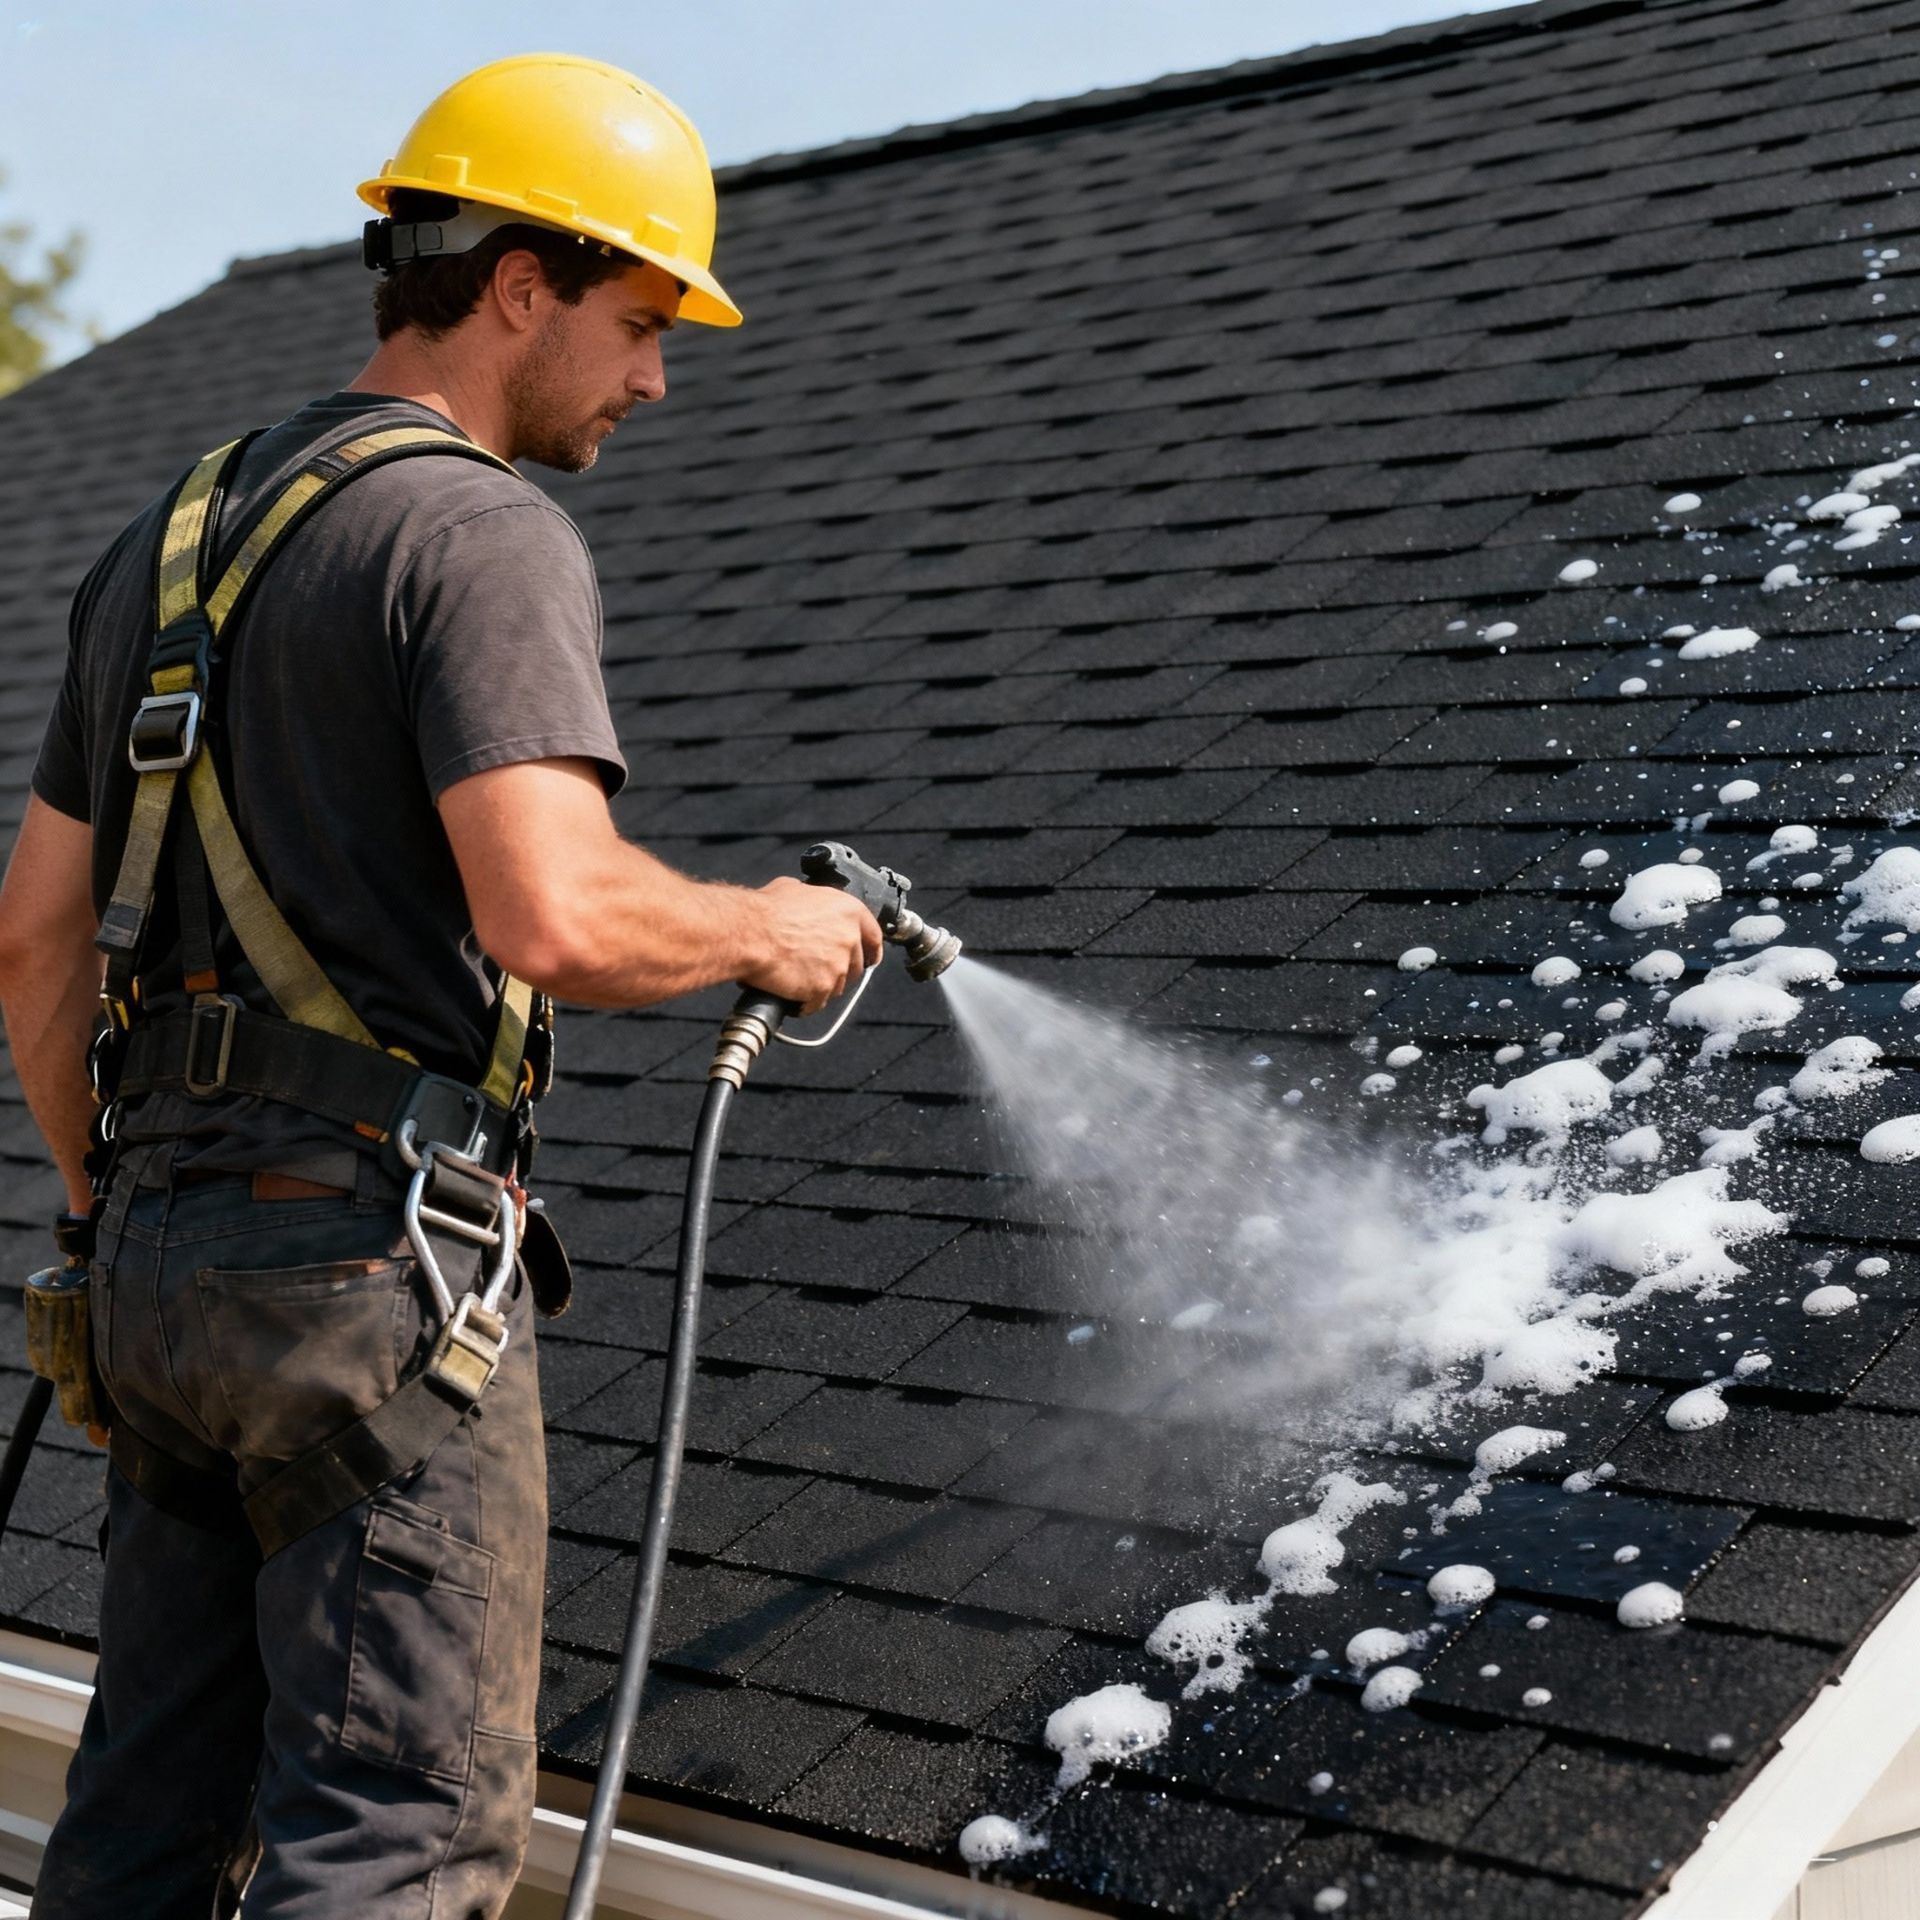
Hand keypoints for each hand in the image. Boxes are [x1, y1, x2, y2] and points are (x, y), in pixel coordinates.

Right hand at [742, 878, 882, 1013]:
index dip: (870, 950)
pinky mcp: (823, 988)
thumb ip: (812, 900)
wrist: (749, 934)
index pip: (873, 936)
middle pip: (856, 965)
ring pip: (838, 986)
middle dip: (840, 970)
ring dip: (822, 986)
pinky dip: (806, 1003)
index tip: (869, 958)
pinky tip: (792, 995)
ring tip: (798, 979)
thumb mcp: (793, 889)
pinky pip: (817, 1002)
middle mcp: (849, 938)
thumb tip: (806, 902)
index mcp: (849, 911)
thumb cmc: (766, 911)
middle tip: (818, 969)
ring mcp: (838, 966)